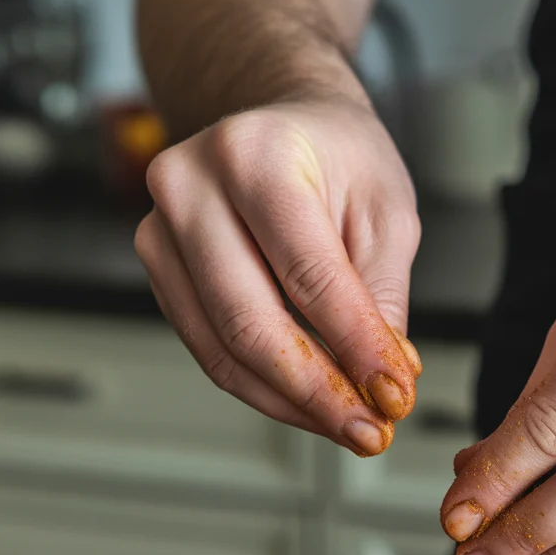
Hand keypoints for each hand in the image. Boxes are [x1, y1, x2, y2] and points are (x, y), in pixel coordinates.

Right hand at [135, 97, 421, 455]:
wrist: (281, 123)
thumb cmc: (337, 157)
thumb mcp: (386, 213)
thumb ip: (382, 300)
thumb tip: (381, 385)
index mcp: (255, 154)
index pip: (309, 277)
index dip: (355, 349)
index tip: (395, 397)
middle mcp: (191, 187)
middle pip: (251, 324)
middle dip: (318, 393)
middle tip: (369, 431)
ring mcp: (160, 230)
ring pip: (224, 351)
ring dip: (292, 403)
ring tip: (348, 426)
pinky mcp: (160, 272)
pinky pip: (210, 351)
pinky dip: (264, 389)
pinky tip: (309, 403)